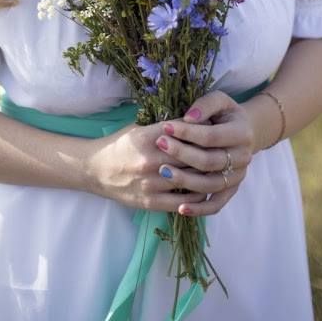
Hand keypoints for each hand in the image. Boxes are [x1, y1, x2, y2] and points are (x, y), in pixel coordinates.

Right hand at [87, 91, 253, 216]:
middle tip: (226, 149)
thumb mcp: (140, 128)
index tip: (217, 128)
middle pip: (191, 156)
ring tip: (221, 170)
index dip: (203, 131)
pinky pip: (182, 202)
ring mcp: (151, 183)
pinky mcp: (150, 202)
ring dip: (208, 176)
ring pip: (190, 180)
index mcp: (149, 137)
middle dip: (210, 152)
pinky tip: (208, 191)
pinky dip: (198, 197)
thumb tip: (194, 118)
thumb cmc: (121, 145)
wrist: (95, 170)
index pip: (184, 132)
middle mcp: (151, 160)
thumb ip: (165, 125)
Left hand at [153, 90, 254, 216]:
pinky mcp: (231, 190)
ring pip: (211, 184)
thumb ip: (205, 105)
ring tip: (162, 171)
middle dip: (181, 153)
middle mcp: (244, 157)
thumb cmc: (225, 113)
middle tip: (160, 144)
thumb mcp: (219, 100)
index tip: (165, 127)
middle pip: (209, 161)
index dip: (187, 132)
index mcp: (242, 133)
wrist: (244, 131)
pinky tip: (180, 209)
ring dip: (186, 180)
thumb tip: (189, 118)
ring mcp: (238, 176)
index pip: (210, 136)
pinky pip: (216, 204)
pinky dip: (200, 209)